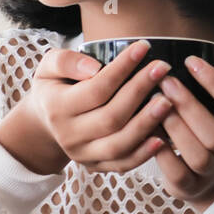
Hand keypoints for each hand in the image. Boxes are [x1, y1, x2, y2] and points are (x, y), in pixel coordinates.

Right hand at [0, 39, 177, 174]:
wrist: (45, 121)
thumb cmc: (54, 87)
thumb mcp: (48, 67)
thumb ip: (65, 61)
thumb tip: (95, 68)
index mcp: (56, 108)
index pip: (96, 88)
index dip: (122, 68)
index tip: (144, 47)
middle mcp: (68, 135)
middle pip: (111, 117)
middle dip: (140, 91)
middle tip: (163, 69)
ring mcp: (82, 154)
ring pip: (119, 144)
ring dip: (147, 123)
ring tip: (169, 101)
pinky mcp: (95, 166)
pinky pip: (123, 164)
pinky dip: (144, 153)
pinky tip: (163, 137)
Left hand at [151, 56, 213, 212]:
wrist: (212, 178)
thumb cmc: (209, 128)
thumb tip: (201, 54)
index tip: (190, 61)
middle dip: (189, 106)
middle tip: (165, 81)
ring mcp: (212, 171)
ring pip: (199, 156)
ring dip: (175, 129)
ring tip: (154, 106)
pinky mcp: (191, 186)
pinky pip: (179, 175)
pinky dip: (163, 156)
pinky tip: (149, 135)